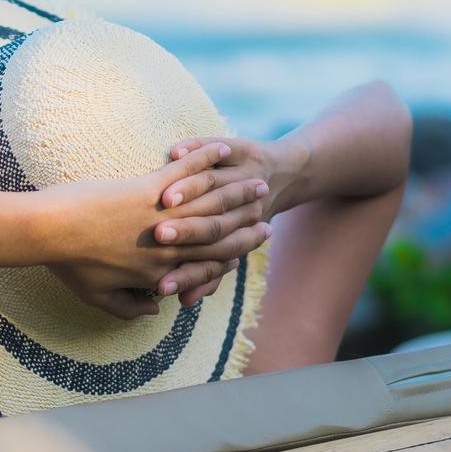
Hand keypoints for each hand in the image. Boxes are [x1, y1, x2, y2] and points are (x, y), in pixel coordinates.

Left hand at [40, 142, 271, 319]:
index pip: (209, 263)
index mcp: (159, 271)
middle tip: (268, 212)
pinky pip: (187, 172)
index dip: (234, 253)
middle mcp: (169, 246)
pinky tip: (224, 149)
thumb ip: (128, 307)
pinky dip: (206, 159)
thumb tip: (153, 309)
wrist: (46, 231)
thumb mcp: (98, 297)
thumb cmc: (66, 264)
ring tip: (258, 181)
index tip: (250, 244)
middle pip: (221, 233)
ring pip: (211, 203)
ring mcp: (163, 216)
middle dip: (248, 222)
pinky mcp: (149, 189)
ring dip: (238, 190)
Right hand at [152, 136, 307, 305]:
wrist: (289, 174)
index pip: (210, 261)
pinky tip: (175, 152)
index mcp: (237, 236)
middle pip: (213, 225)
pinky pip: (216, 148)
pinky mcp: (241, 149)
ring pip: (213, 183)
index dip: (187, 273)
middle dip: (187, 230)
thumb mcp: (228, 248)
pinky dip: (198, 149)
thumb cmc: (252, 216)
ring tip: (168, 198)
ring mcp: (243, 175)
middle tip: (161, 238)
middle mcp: (246, 207)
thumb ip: (205, 275)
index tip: (163, 286)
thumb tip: (186, 302)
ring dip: (189, 190)